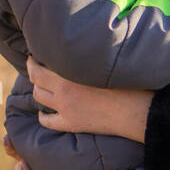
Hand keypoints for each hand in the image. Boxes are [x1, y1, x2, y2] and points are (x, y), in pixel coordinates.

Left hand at [28, 59, 152, 141]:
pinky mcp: (71, 123)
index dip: (34, 60)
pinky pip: (47, 121)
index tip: (36, 55)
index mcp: (69, 72)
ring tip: (43, 86)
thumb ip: (86, 56)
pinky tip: (46, 112)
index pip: (39, 66)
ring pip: (39, 98)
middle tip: (35, 68)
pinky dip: (43, 115)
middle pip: (35, 80)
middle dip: (33, 72)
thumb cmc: (127, 81)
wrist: (136, 109)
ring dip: (38, 91)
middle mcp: (63, 90)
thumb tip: (80, 46)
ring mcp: (65, 108)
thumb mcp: (104, 62)